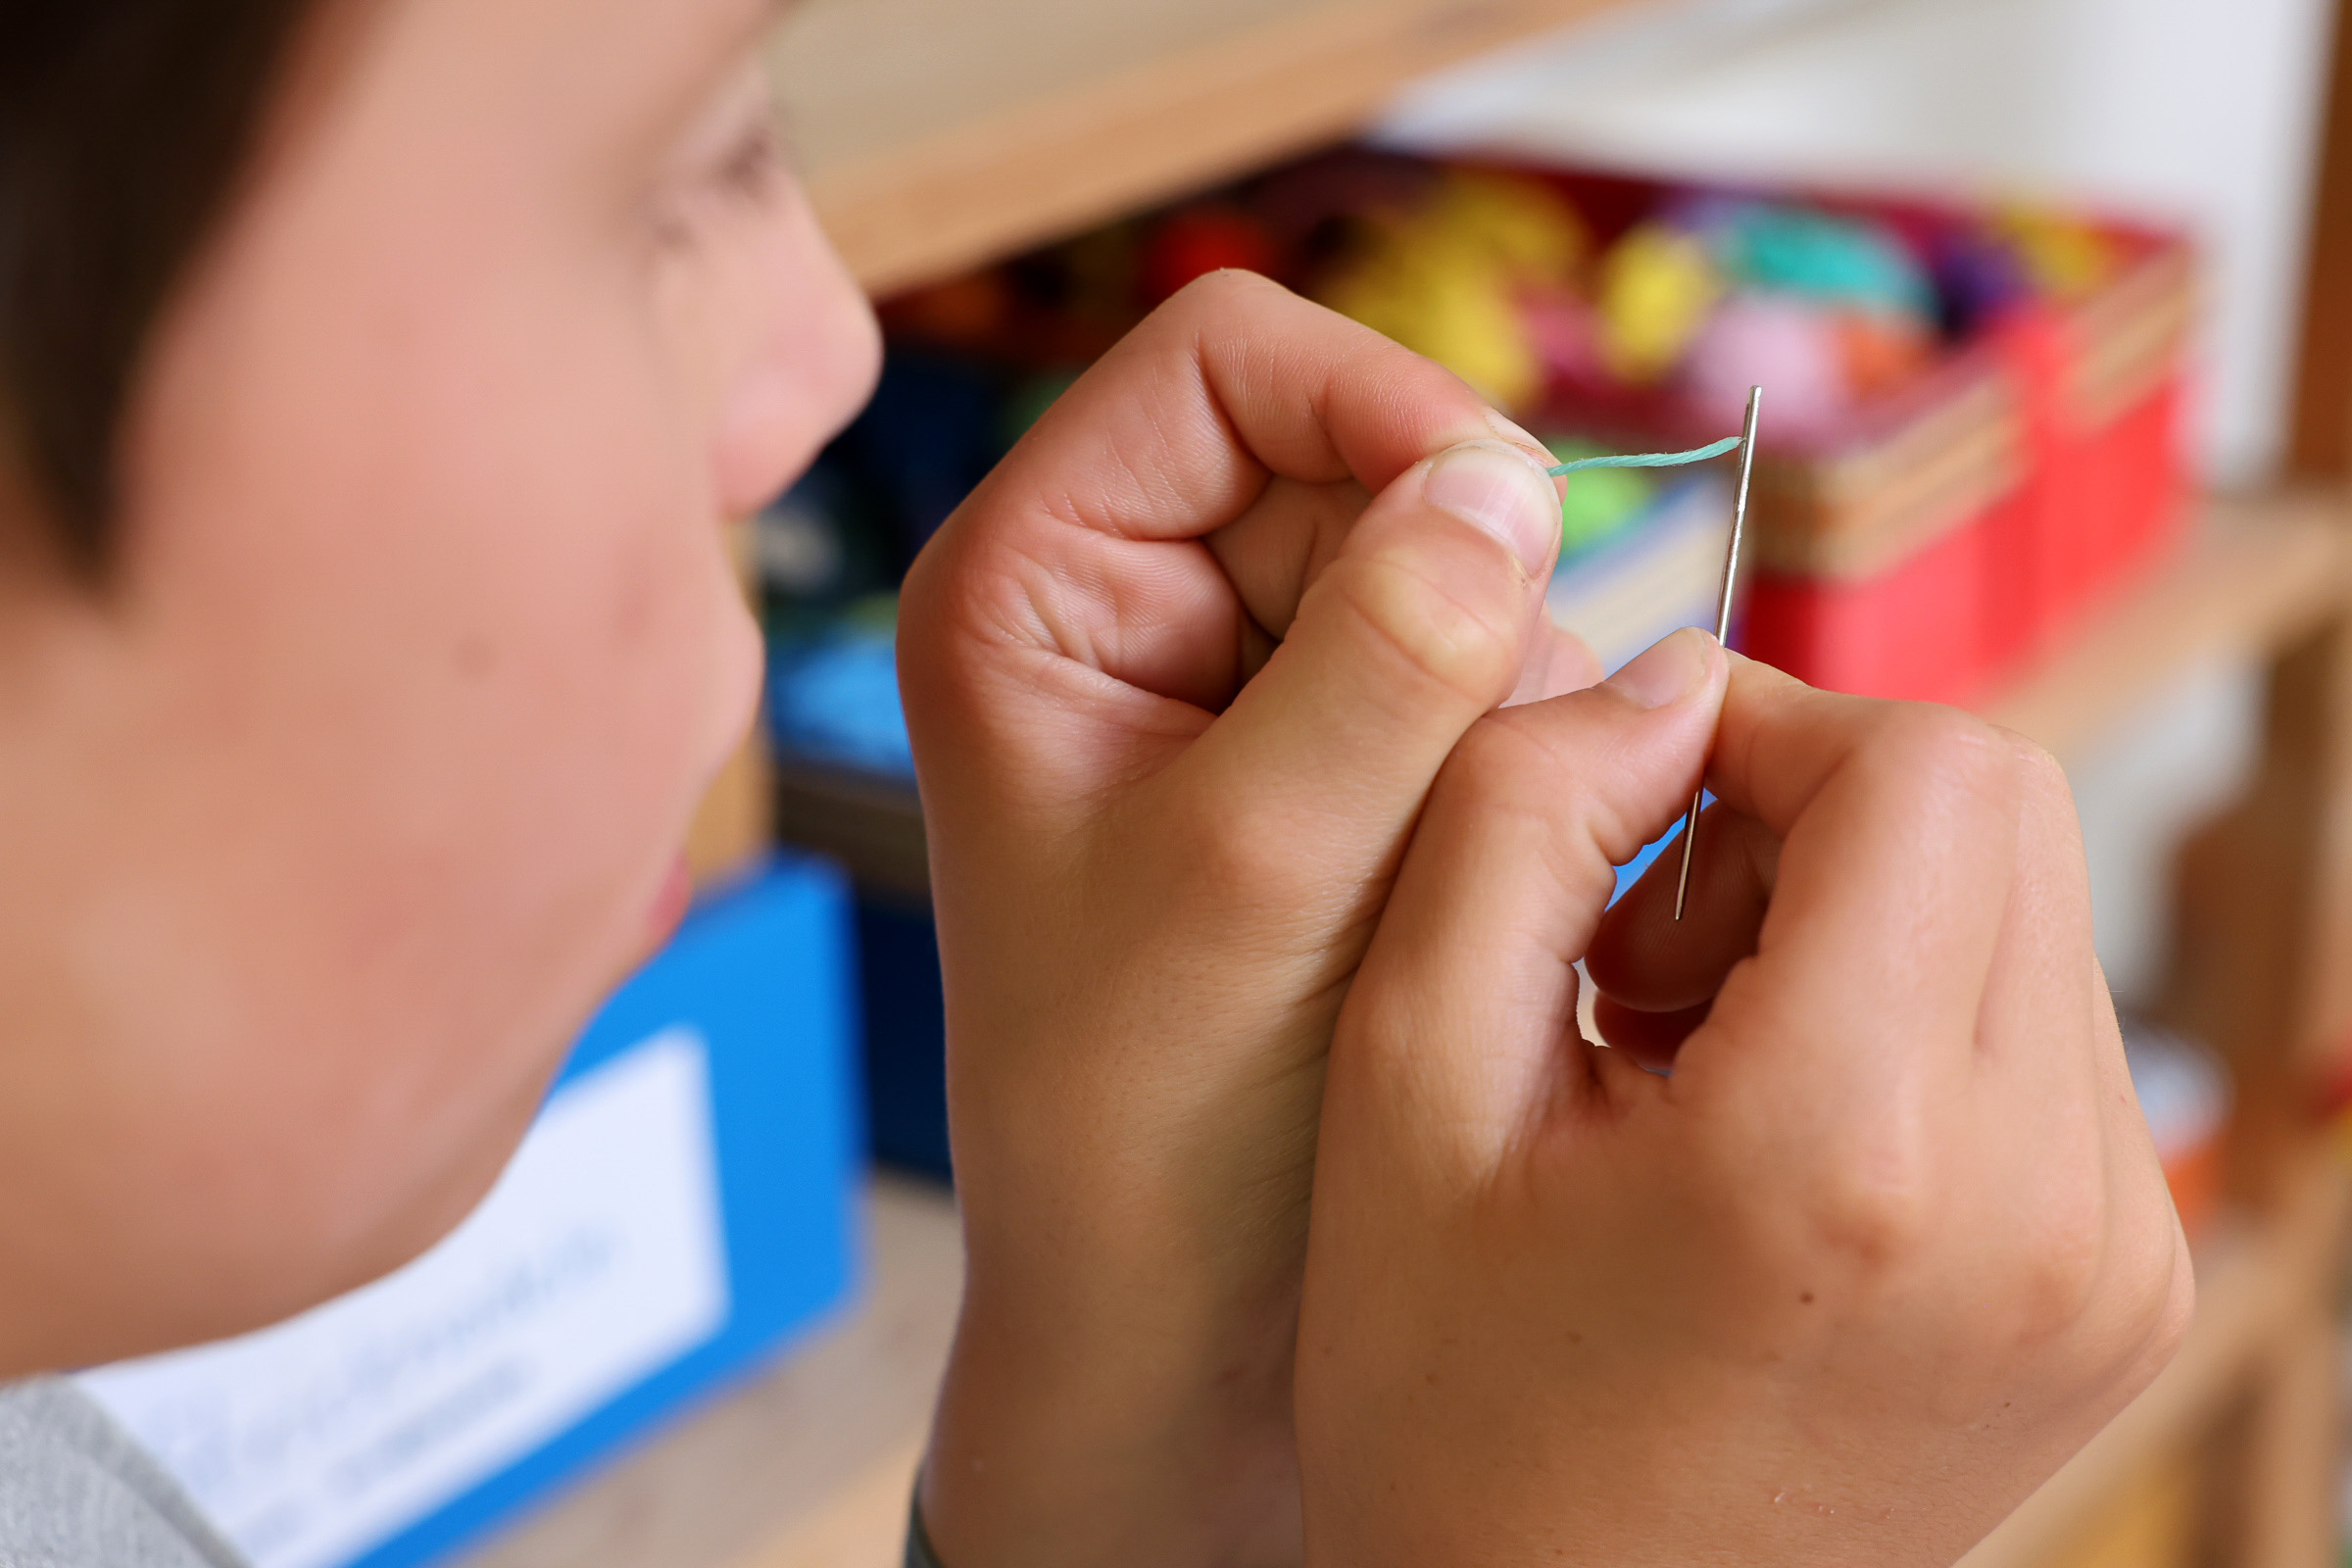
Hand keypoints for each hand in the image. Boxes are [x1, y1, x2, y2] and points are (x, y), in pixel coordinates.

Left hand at [895, 271, 1594, 1566]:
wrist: (1171, 1316)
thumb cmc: (1148, 1121)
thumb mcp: (1257, 874)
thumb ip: (1383, 661)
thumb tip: (1500, 480)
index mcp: (1032, 585)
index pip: (1228, 360)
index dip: (1382, 402)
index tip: (1506, 529)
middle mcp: (1124, 605)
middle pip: (1352, 454)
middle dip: (1451, 586)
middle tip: (1474, 762)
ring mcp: (1230, 680)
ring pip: (1436, 566)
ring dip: (1491, 685)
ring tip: (1430, 862)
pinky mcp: (1323, 757)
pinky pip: (1469, 672)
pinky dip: (1509, 748)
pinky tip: (1460, 878)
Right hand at [1298, 639, 2191, 1566]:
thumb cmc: (1455, 1398)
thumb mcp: (1403, 1083)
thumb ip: (1518, 820)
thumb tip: (1668, 677)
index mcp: (1854, 1147)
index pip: (1923, 766)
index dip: (1763, 727)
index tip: (1627, 819)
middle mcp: (2048, 1203)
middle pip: (2000, 809)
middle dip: (1809, 815)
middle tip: (1647, 950)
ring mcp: (2117, 1257)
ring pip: (2030, 905)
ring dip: (1859, 910)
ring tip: (1695, 1054)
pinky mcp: (2128, 1286)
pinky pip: (2048, 1027)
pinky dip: (1911, 1009)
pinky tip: (1774, 1123)